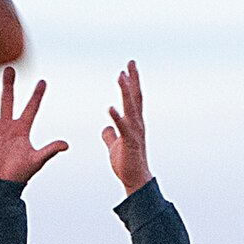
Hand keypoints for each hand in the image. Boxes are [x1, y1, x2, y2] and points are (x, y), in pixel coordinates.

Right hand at [0, 67, 66, 184]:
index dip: (37, 96)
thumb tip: (66, 144)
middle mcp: (6, 126)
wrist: (0, 188)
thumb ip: (49, 150)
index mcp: (21, 130)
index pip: (31, 109)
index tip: (43, 82)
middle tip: (9, 68)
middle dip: (8, 85)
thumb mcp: (36, 161)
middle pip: (7, 100)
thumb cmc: (19, 175)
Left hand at [102, 60, 150, 195]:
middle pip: (135, 97)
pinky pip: (122, 128)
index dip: (131, 82)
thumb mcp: (115, 146)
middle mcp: (137, 124)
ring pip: (131, 108)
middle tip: (130, 62)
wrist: (134, 180)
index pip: (134, 98)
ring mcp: (134, 133)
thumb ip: (110, 135)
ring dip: (126, 92)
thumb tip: (105, 128)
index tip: (127, 68)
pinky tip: (110, 107)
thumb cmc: (126, 164)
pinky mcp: (129, 143)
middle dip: (133, 79)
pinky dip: (116, 117)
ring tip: (121, 77)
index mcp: (134, 123)